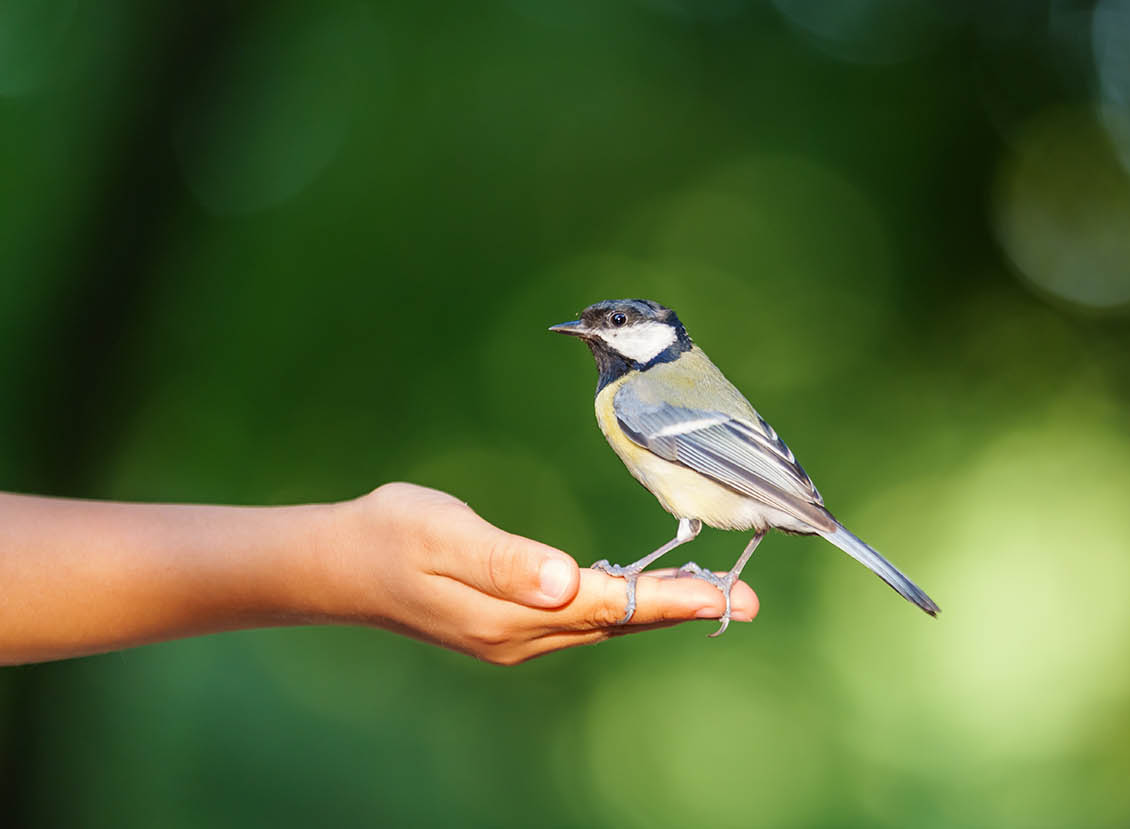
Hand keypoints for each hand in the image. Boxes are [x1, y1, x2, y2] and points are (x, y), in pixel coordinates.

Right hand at [342, 483, 759, 664]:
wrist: (338, 565)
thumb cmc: (389, 534)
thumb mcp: (442, 532)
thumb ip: (506, 558)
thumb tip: (567, 581)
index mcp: (512, 615)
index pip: (609, 606)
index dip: (670, 597)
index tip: (724, 593)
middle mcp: (521, 637)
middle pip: (620, 623)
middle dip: (684, 607)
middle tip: (750, 599)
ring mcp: (514, 638)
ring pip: (604, 624)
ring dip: (659, 609)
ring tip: (712, 592)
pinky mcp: (506, 627)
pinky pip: (581, 620)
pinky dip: (621, 605)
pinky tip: (641, 592)